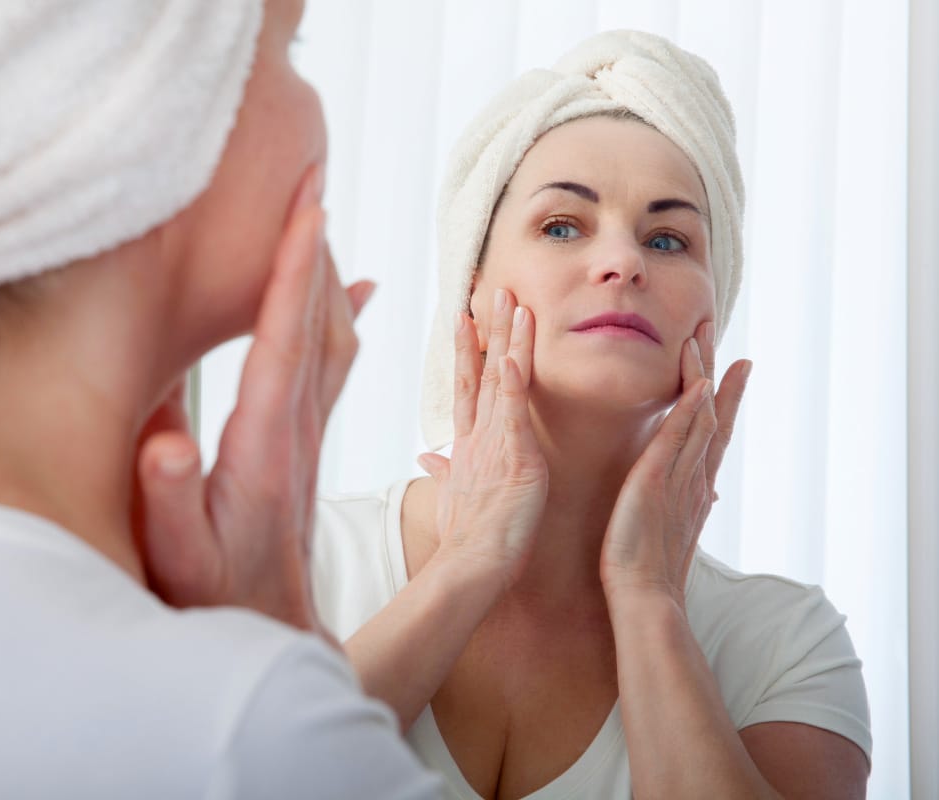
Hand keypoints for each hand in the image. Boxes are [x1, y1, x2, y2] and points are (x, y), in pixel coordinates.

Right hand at [133, 164, 373, 630]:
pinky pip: (334, 366)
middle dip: (315, 248)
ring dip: (326, 274)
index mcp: (263, 444)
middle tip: (315, 178)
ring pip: (331, 338)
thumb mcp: (177, 554)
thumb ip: (166, 500)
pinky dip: (342, 318)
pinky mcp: (305, 443)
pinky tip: (354, 293)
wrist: (270, 628)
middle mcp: (295, 429)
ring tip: (320, 216)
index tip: (311, 208)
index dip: (296, 272)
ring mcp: (305, 434)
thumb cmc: (214, 592)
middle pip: (316, 322)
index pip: (285, 340)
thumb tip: (164, 443)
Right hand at [417, 289, 547, 587]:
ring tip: (513, 303)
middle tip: (495, 290)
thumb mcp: (453, 499)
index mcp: (466, 446)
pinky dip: (513, 386)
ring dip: (507, 341)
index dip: (468, 351)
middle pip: (481, 372)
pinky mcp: (513, 459)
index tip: (468, 317)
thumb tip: (425, 456)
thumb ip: (442, 471)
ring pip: (499, 382)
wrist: (469, 567)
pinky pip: (512, 415)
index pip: (468, 387)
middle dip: (490, 330)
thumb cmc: (466, 541)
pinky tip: (513, 356)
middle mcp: (477, 437)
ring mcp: (494, 445)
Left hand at [599, 321, 750, 604]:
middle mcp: (693, 477)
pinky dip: (688, 411)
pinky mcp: (656, 483)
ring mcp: (679, 478)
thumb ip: (684, 509)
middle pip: (711, 414)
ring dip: (701, 374)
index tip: (735, 364)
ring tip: (702, 337)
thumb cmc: (647, 572)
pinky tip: (696, 384)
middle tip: (714, 330)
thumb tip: (707, 500)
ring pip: (698, 417)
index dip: (723, 396)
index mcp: (693, 486)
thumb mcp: (668, 531)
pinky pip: (677, 439)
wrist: (644, 600)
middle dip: (715, 371)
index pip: (711, 431)